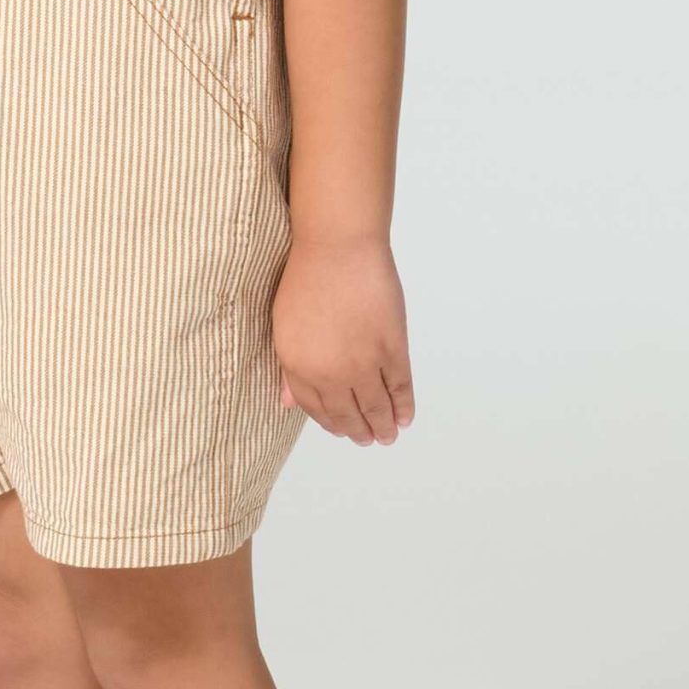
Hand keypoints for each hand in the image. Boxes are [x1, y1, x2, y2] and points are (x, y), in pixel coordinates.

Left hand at [273, 235, 412, 443]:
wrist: (337, 248)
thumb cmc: (305, 278)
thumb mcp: (283, 325)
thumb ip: (289, 367)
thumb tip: (287, 403)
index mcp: (299, 366)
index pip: (315, 408)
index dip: (330, 422)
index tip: (340, 429)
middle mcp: (330, 373)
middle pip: (347, 413)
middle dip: (358, 430)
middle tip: (368, 440)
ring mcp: (364, 363)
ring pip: (376, 406)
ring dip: (383, 425)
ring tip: (387, 436)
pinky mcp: (392, 349)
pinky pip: (400, 387)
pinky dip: (403, 405)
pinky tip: (404, 417)